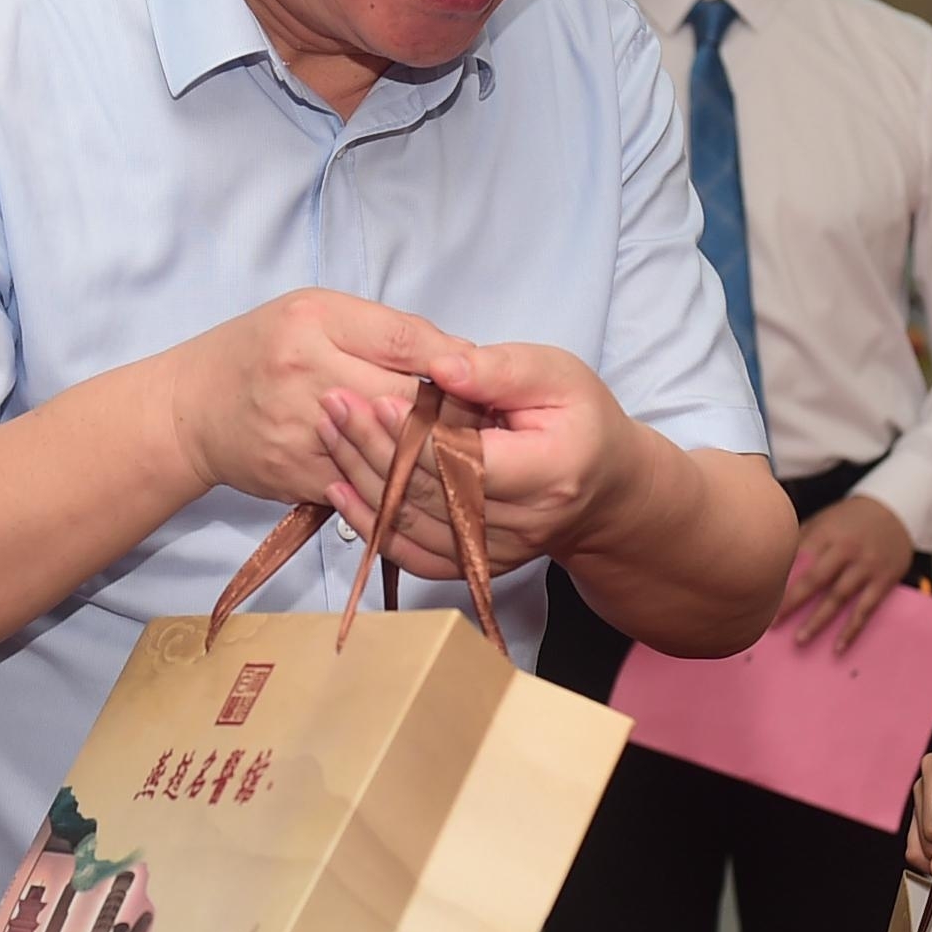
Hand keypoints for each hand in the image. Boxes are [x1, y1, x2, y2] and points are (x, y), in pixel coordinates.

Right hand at [165, 291, 456, 507]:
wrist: (190, 410)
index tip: (484, 380)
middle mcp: (307, 376)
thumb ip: (388, 329)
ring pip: (395, 451)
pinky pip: (369, 484)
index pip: (409, 344)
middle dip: (455, 414)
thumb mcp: (317, 312)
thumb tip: (461, 356)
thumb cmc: (260, 349)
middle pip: (409, 402)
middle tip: (487, 421)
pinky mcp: (303, 478)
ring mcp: (304, 434)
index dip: (456, 366)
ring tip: (462, 451)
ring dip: (434, 453)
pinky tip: (419, 476)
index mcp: (315, 323)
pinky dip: (399, 482)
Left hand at [314, 342, 648, 579]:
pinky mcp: (474, 564)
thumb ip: (499, 370)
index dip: (419, 436)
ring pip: (414, 524)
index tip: (375, 400)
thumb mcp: (556, 375)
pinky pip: (412, 555)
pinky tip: (340, 490)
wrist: (603, 487)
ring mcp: (496, 552)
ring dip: (363, 478)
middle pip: (434, 493)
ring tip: (327, 432)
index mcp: (551, 471)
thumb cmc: (580, 420)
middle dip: (376, 448)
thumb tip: (440, 367)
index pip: (471, 461)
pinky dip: (372, 524)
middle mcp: (524, 523)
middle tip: (334, 406)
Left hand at [779, 493, 912, 655]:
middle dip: (792, 602)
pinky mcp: (884, 581)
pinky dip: (851, 630)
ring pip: (839, 597)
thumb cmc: (850, 520)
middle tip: (771, 624)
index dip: (780, 579)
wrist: (896, 510)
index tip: (761, 598)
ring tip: (799, 640)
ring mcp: (867, 566)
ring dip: (818, 621)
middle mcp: (847, 550)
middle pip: (815, 579)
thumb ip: (802, 542)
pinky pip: (865, 609)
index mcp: (827, 534)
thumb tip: (772, 565)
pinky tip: (838, 647)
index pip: (799, 559)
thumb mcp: (825, 521)